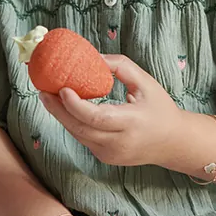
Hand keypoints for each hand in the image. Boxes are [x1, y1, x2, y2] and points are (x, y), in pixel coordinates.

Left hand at [39, 54, 185, 166]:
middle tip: (43, 90)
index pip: (97, 117)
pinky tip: (66, 108)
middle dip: (57, 109)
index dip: (75, 105)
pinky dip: (73, 123)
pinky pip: (84, 138)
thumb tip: (92, 56)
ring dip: (61, 115)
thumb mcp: (146, 82)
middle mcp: (120, 143)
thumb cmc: (160, 108)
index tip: (61, 89)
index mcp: (132, 123)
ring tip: (48, 96)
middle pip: (80, 128)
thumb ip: (120, 66)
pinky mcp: (105, 158)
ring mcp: (111, 154)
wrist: (173, 142)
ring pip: (78, 134)